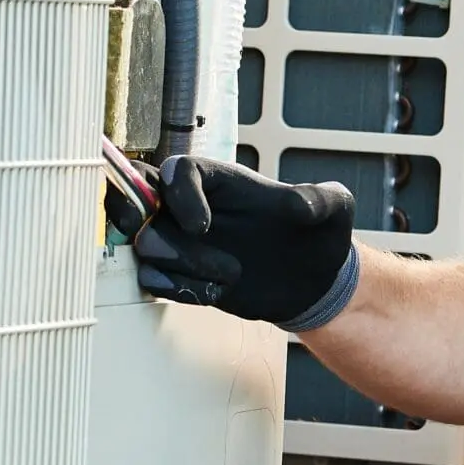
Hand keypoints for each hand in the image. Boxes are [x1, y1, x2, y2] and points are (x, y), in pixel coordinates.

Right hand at [124, 155, 359, 330]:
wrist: (312, 281)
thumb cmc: (320, 234)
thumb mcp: (335, 208)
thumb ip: (322, 199)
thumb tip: (299, 204)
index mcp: (221, 178)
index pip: (177, 171)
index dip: (179, 194)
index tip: (204, 226)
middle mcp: (191, 204)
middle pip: (134, 192)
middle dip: (128, 208)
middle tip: (151, 237)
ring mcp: (180, 240)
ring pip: (144, 244)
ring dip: (179, 264)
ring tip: (228, 276)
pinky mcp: (180, 274)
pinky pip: (152, 279)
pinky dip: (177, 288)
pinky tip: (215, 293)